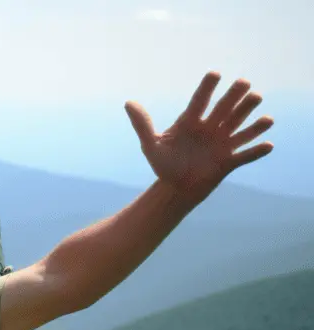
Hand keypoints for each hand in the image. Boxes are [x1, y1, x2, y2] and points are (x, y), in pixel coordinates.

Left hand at [125, 72, 274, 200]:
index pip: (200, 101)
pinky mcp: (229, 162)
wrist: (175, 188)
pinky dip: (256, 152)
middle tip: (245, 83)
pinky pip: (246, 156)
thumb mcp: (150, 145)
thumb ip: (142, 124)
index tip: (215, 73)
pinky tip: (268, 145)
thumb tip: (128, 102)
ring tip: (264, 114)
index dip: (207, 88)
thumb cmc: (163, 163)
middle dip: (235, 97)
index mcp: (190, 122)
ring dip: (253, 121)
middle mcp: (210, 128)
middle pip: (225, 109)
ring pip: (240, 128)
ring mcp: (222, 144)